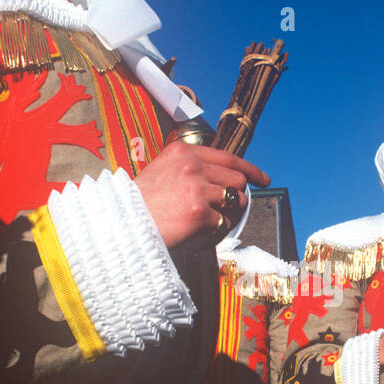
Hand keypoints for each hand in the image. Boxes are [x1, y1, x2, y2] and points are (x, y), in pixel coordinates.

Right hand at [135, 143, 268, 247]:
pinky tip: (203, 232)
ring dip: (230, 213)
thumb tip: (222, 179)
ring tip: (212, 220)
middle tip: (229, 209)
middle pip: (237, 179)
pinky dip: (218, 230)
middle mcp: (191, 165)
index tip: (262, 179)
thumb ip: (190, 168)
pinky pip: (224, 222)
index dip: (251, 169)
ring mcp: (196, 188)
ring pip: (235, 199)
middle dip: (237, 195)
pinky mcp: (198, 213)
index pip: (229, 157)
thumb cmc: (140, 202)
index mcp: (183, 151)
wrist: (121, 224)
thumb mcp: (162, 170)